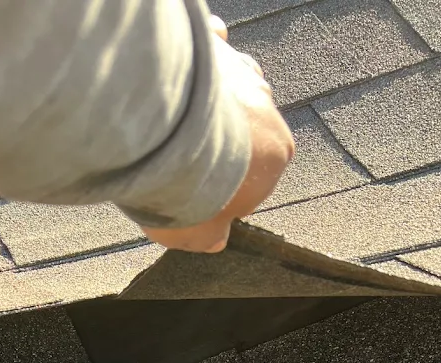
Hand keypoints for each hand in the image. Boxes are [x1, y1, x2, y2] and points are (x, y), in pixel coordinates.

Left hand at [143, 18, 293, 253]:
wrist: (163, 139)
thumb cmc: (187, 192)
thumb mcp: (200, 235)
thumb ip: (212, 237)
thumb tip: (215, 241)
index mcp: (277, 154)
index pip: (255, 175)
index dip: (225, 188)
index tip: (197, 194)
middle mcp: (266, 109)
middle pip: (244, 129)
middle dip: (219, 143)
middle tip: (182, 159)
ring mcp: (241, 74)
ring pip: (230, 88)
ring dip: (210, 101)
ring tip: (178, 119)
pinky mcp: (211, 49)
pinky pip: (213, 42)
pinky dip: (205, 48)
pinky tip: (187, 59)